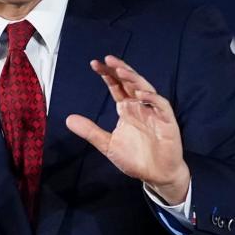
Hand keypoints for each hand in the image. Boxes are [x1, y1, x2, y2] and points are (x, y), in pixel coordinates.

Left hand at [65, 55, 190, 203]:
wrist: (156, 175)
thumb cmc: (135, 158)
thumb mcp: (108, 144)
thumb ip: (90, 131)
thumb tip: (68, 119)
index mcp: (127, 109)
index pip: (117, 86)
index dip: (107, 75)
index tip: (94, 64)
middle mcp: (140, 106)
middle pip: (130, 82)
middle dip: (119, 69)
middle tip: (107, 59)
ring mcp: (154, 112)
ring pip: (145, 88)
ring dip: (133, 78)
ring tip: (120, 70)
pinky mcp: (167, 121)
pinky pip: (160, 105)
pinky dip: (151, 98)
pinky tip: (139, 93)